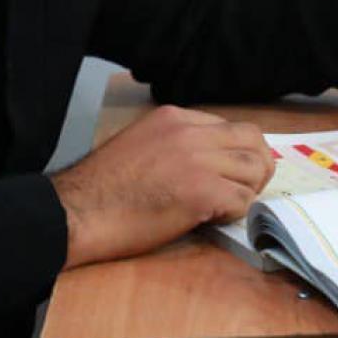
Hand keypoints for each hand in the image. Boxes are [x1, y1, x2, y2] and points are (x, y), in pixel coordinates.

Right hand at [50, 105, 274, 268]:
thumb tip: (208, 161)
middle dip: (257, 166)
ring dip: (245, 192)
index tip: (232, 172)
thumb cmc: (102, 188)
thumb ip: (174, 144)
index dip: (238, 152)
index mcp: (173, 117)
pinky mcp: (202, 192)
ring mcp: (198, 160)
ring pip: (253, 170)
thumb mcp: (140, 144)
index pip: (229, 126)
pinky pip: (242, 199)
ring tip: (222, 208)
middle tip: (246, 189)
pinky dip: (234, 213)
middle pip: (252, 140)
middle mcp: (190, 132)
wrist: (79, 212)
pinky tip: (210, 219)